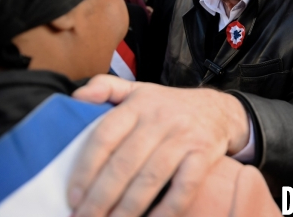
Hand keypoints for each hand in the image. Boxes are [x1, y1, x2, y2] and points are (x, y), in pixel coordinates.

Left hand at [68, 75, 249, 216]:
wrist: (219, 110)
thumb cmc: (169, 107)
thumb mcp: (138, 90)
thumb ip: (106, 88)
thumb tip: (77, 97)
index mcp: (138, 105)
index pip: (105, 136)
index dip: (86, 168)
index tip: (73, 195)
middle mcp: (160, 119)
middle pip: (125, 162)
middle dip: (101, 197)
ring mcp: (184, 137)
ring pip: (151, 177)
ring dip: (128, 207)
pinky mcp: (204, 154)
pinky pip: (184, 187)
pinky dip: (167, 209)